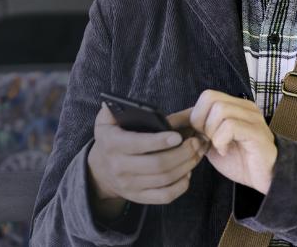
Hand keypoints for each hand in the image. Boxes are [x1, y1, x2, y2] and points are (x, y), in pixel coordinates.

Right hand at [87, 104, 208, 216]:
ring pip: (164, 180)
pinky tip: (188, 172)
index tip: (178, 136)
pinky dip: (180, 186)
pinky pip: (164, 196)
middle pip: (157, 164)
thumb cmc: (110, 137)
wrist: (100, 170)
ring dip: (186, 166)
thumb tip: (121, 100)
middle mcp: (120, 167)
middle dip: (181, 153)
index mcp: (113, 144)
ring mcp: (130, 185)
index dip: (159, 141)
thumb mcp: (106, 119)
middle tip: (196, 142)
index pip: (138, 144)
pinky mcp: (139, 197)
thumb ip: (115, 107)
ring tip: (197, 153)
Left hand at [189, 90, 276, 193]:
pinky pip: (230, 126)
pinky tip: (225, 151)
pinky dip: (221, 140)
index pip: (207, 95)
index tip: (194, 134)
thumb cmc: (240, 161)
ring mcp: (252, 117)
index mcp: (235, 106)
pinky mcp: (256, 131)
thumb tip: (177, 123)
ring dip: (211, 132)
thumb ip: (200, 130)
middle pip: (210, 97)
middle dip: (200, 121)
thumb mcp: (213, 142)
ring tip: (217, 146)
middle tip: (207, 140)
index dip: (193, 115)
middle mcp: (244, 106)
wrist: (266, 179)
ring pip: (220, 110)